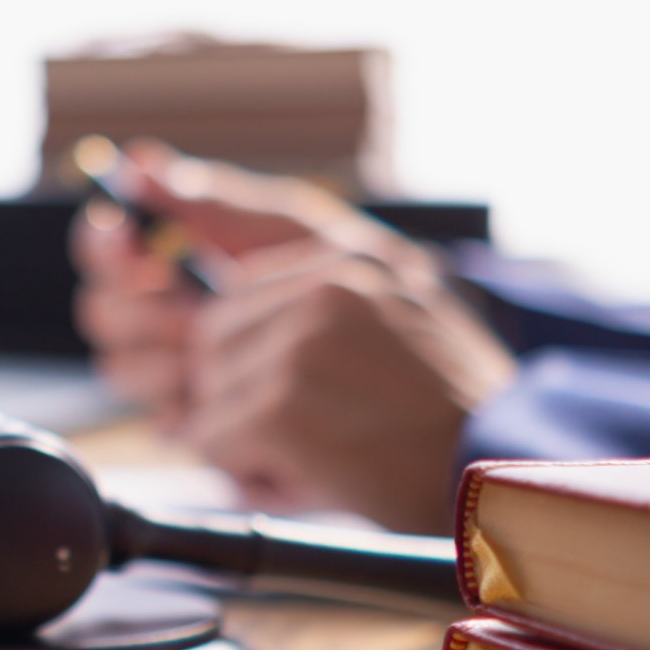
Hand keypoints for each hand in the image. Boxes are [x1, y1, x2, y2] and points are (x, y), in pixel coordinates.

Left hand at [72, 143, 512, 531]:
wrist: (501, 480)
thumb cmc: (446, 408)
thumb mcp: (401, 311)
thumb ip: (309, 273)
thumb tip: (149, 170)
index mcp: (355, 258)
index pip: (238, 285)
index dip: (240, 344)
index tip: (264, 383)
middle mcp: (328, 286)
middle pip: (211, 336)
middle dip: (235, 388)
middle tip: (296, 427)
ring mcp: (302, 343)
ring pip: (206, 387)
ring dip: (241, 430)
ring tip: (312, 450)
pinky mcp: (282, 404)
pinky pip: (211, 433)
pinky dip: (241, 464)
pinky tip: (300, 474)